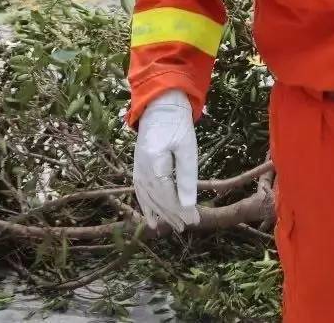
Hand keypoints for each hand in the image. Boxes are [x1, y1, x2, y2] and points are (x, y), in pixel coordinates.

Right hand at [132, 90, 198, 231]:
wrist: (160, 106)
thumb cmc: (177, 125)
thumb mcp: (187, 149)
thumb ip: (186, 178)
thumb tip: (188, 205)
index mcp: (154, 164)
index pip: (168, 196)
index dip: (181, 210)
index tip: (195, 219)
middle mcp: (142, 169)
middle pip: (157, 200)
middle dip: (173, 215)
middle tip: (188, 226)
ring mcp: (137, 168)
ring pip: (148, 198)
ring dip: (161, 213)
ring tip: (172, 227)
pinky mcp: (138, 167)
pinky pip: (140, 191)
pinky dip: (146, 206)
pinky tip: (151, 218)